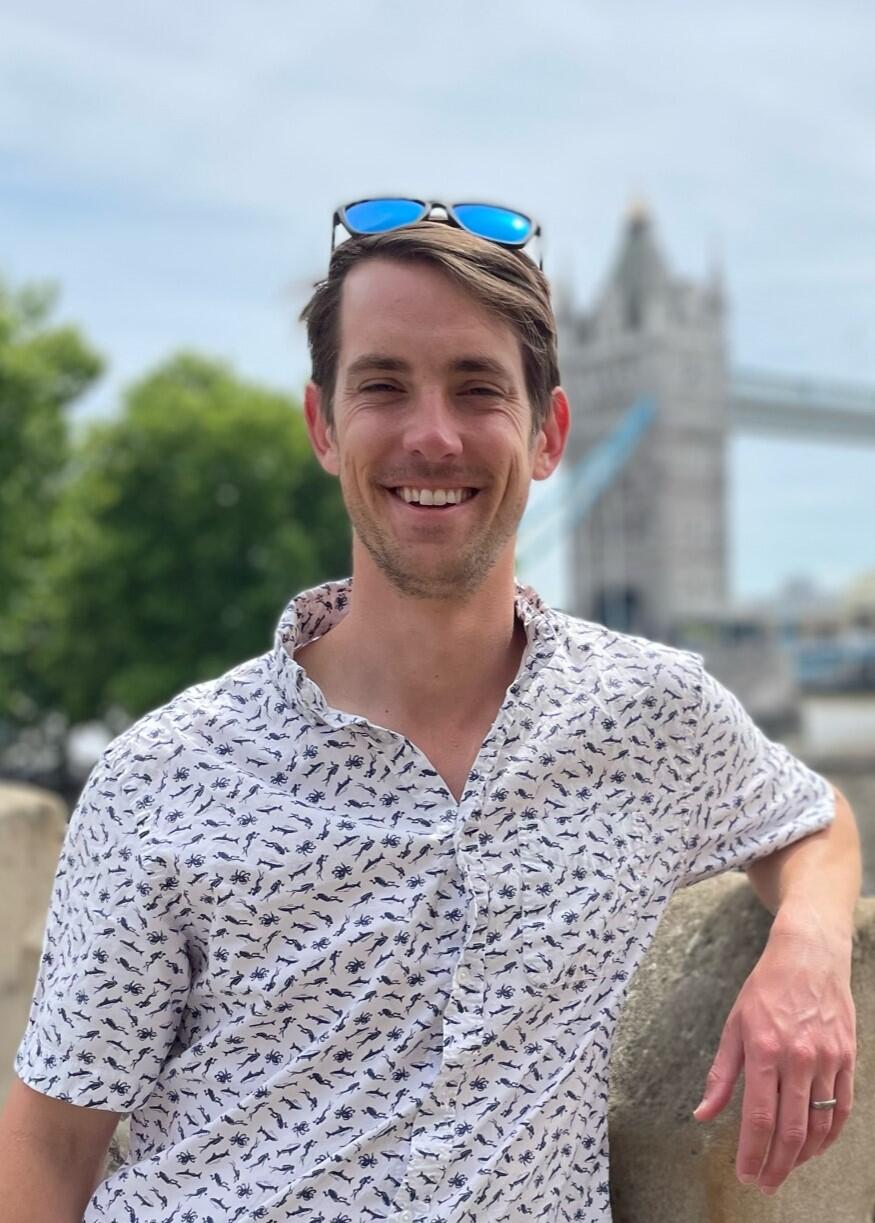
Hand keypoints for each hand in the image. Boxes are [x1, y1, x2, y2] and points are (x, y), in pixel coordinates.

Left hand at [691, 921, 855, 1194]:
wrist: (809, 956)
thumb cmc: (766, 988)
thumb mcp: (734, 1024)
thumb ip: (721, 1074)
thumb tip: (703, 1112)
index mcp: (764, 1048)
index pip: (759, 1117)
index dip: (752, 1153)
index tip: (745, 1175)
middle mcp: (798, 1058)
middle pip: (791, 1129)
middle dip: (777, 1165)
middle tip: (765, 1184)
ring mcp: (827, 1060)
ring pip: (819, 1125)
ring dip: (802, 1156)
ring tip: (785, 1168)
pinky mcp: (847, 1059)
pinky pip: (841, 1109)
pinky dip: (829, 1136)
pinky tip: (814, 1147)